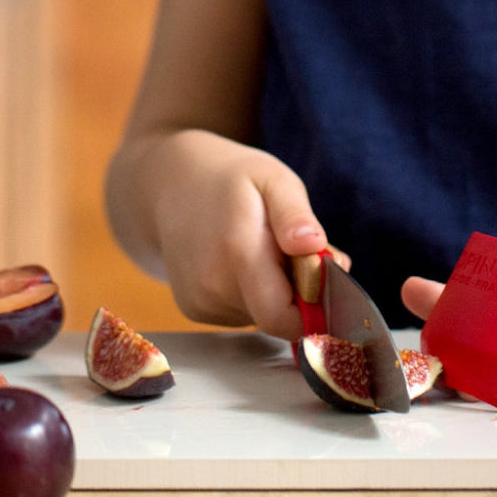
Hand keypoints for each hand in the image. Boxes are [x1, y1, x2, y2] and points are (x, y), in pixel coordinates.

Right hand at [131, 129, 329, 339]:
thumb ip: (295, 215)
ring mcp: (198, 301)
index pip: (283, 316)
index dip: (314, 306)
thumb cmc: (231, 178)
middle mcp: (211, 285)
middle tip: (295, 252)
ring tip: (264, 249)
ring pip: (261, 317)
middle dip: (299, 295)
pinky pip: (242, 314)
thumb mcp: (273, 179)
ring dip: (275, 292)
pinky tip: (241, 261)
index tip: (324, 275)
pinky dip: (254, 294)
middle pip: (276, 318)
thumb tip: (313, 247)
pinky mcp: (193, 308)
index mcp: (237, 250)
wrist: (172, 183)